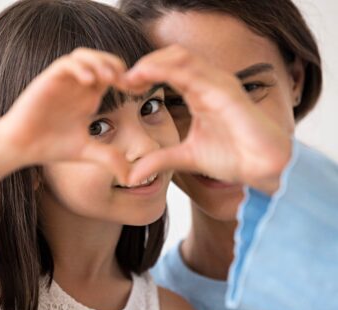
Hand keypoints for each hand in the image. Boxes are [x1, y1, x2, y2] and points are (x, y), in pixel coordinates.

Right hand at [0, 48, 129, 182]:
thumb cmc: (52, 146)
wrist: (22, 146)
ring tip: (109, 78)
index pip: (113, 76)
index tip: (140, 90)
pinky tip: (88, 82)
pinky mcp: (48, 80)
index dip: (129, 80)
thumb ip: (109, 158)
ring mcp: (63, 81)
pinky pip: (66, 64)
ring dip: (99, 62)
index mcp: (90, 97)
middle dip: (117, 66)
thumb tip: (131, 178)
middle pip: (102, 60)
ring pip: (84, 56)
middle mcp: (78, 86)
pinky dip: (79, 68)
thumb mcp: (88, 152)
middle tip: (126, 82)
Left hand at [122, 45, 291, 192]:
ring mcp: (219, 84)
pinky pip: (195, 72)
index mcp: (200, 93)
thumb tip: (131, 176)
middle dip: (145, 64)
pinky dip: (168, 70)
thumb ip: (160, 160)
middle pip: (172, 56)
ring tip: (131, 78)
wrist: (264, 168)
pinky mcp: (227, 93)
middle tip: (123, 80)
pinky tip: (148, 77)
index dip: (144, 73)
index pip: (169, 70)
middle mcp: (209, 83)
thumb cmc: (233, 157)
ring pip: (181, 57)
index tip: (124, 87)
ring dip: (152, 63)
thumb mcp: (186, 158)